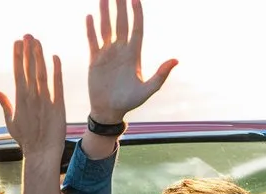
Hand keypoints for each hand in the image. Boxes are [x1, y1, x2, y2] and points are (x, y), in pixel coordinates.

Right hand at [0, 35, 65, 162]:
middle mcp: (31, 98)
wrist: (42, 154)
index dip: (17, 56)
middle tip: (28, 35)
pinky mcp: (58, 106)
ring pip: (41, 73)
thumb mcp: (10, 121)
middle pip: (28, 69)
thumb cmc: (26, 140)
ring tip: (37, 41)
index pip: (17, 72)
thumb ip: (4, 103)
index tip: (17, 42)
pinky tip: (55, 57)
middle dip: (27, 51)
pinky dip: (56, 70)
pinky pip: (57, 85)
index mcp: (19, 100)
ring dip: (39, 56)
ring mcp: (44, 101)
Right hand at [85, 0, 177, 122]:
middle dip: (120, 7)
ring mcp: (107, 54)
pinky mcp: (94, 60)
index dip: (136, 14)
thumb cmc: (129, 102)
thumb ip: (160, 75)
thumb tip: (175, 60)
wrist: (109, 111)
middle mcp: (120, 51)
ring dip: (105, 13)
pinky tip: (90, 17)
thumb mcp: (148, 90)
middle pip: (121, 23)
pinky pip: (93, 41)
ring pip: (106, 28)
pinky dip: (91, 29)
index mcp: (134, 55)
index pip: (136, 29)